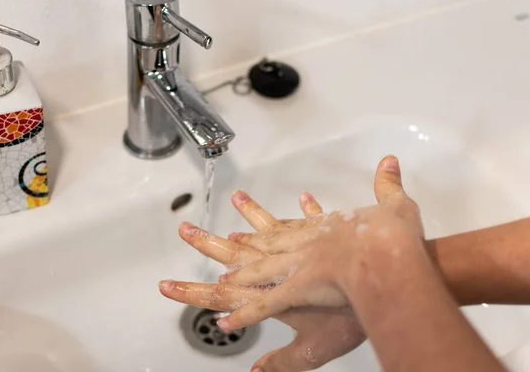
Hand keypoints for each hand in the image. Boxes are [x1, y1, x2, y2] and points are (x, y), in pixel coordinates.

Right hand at [160, 191, 364, 370]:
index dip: (195, 290)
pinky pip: (314, 219)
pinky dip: (308, 210)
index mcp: (275, 290)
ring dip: (252, 215)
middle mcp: (284, 262)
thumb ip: (284, 362)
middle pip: (238, 253)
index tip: (169, 285)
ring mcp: (307, 243)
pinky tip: (304, 198)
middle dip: (208, 243)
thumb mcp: (314, 349)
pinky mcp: (332, 231)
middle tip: (186, 230)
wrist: (385, 276)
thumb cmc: (353, 315)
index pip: (227, 291)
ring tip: (236, 200)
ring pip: (272, 228)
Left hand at [215, 155, 425, 331]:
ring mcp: (297, 265)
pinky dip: (245, 315)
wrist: (386, 256)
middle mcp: (306, 244)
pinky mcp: (297, 289)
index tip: (260, 219)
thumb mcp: (396, 206)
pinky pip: (264, 306)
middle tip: (223, 237)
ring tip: (224, 277)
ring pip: (260, 269)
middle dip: (245, 239)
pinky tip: (228, 322)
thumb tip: (389, 161)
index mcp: (326, 228)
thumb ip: (388, 185)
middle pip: (268, 240)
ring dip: (241, 273)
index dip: (274, 223)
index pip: (293, 225)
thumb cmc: (392, 237)